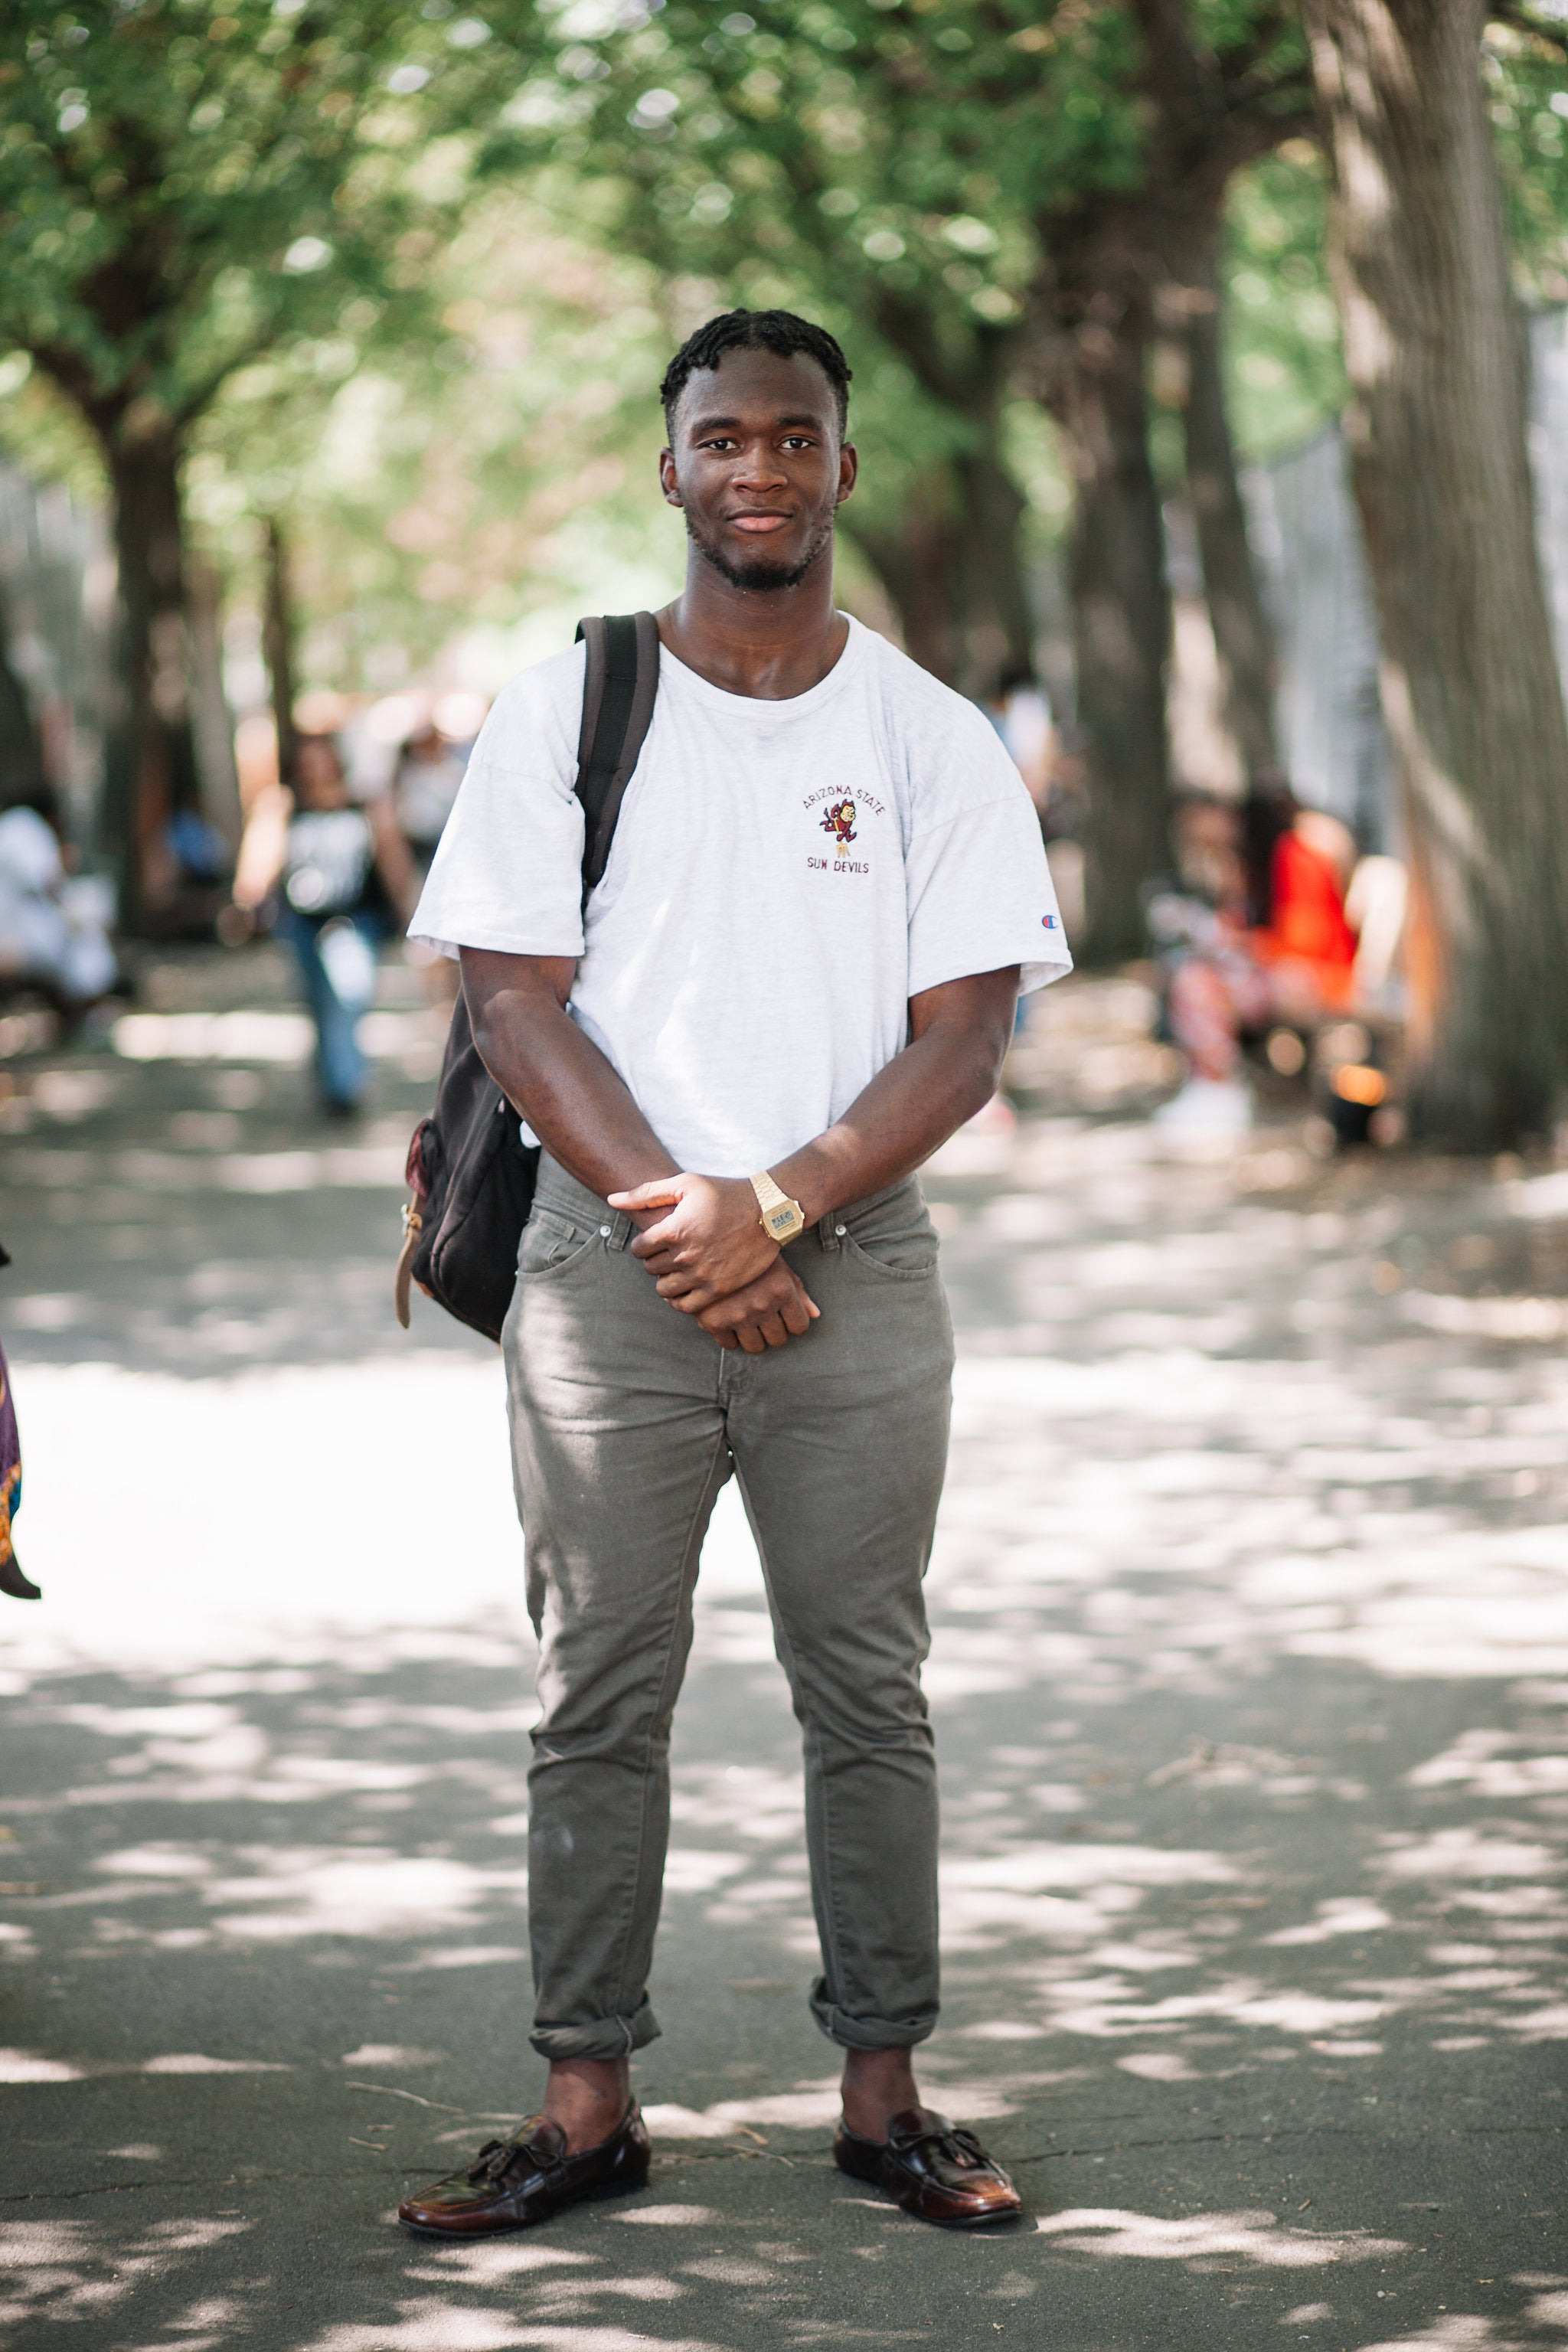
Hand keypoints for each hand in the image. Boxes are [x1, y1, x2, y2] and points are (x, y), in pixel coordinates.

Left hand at [608, 1172, 780, 1309]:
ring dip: (666, 1281)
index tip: (657, 1240)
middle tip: (668, 1253)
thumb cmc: (725, 1193)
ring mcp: (702, 1275)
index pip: (639, 1249)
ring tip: (677, 1270)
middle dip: (655, 1261)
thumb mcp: (686, 1184)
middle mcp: (685, 1255)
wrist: (768, 1212)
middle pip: (650, 1270)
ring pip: (664, 1290)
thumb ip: (645, 1193)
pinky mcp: (718, 1289)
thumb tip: (612, 1199)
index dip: (645, 1244)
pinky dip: (680, 1300)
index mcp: (673, 1229)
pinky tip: (687, 1286)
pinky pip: (686, 1306)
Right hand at [697, 1261, 820, 1352]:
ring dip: (753, 1336)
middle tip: (762, 1315)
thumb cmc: (750, 1254)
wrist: (709, 1244)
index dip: (792, 1322)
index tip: (783, 1315)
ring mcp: (738, 1314)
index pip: (799, 1326)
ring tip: (746, 1319)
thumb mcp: (778, 1266)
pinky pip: (729, 1345)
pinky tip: (728, 1320)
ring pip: (755, 1346)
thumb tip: (815, 1315)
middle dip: (773, 1330)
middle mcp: (762, 1304)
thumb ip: (799, 1291)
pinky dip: (729, 1336)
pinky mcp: (714, 1322)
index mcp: (782, 1289)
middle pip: (778, 1339)